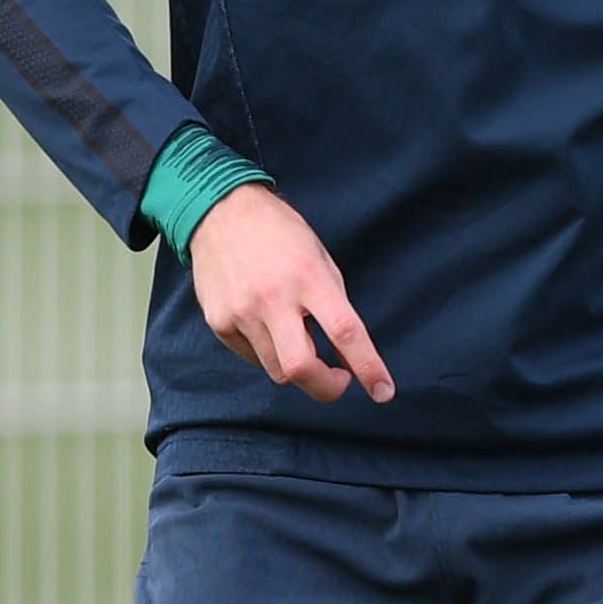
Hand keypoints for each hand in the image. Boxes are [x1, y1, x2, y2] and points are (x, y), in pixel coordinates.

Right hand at [185, 185, 394, 402]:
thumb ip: (336, 310)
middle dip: (326, 388)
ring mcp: (241, 312)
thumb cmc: (281, 236)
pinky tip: (268, 325)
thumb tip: (350, 361)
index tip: (383, 391)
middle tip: (339, 381)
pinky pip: (253, 357)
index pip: (344, 331)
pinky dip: (269, 353)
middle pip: (301, 368)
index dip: (368, 367)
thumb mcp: (320, 262)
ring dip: (298, 366)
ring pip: (277, 369)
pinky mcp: (219, 322)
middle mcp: (272, 297)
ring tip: (298, 335)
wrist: (220, 212)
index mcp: (308, 277)